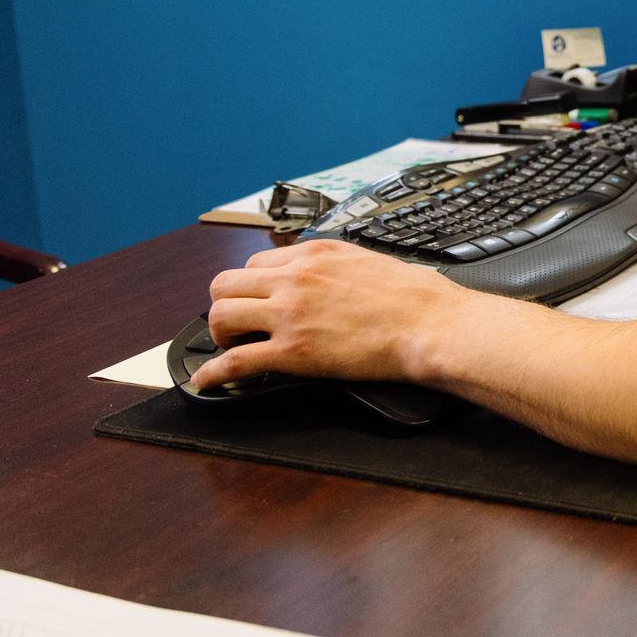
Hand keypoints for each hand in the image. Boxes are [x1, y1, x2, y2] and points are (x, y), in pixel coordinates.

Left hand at [189, 240, 471, 390]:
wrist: (429, 323)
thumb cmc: (414, 296)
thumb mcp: (368, 260)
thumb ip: (337, 264)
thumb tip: (329, 276)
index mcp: (315, 254)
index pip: (257, 263)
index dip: (253, 286)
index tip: (257, 302)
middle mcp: (295, 278)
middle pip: (226, 283)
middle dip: (227, 304)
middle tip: (239, 324)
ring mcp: (290, 313)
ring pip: (221, 315)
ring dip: (220, 334)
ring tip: (233, 347)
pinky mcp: (292, 351)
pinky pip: (235, 361)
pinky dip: (213, 373)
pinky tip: (207, 382)